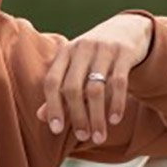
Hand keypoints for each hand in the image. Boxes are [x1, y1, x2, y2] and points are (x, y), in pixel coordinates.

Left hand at [36, 12, 153, 144]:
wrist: (125, 28)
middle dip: (77, 116)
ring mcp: (103, 49)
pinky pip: (119, 82)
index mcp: (64, 53)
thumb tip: (40, 117)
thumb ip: (58, 92)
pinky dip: (116, 103)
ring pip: (96, 88)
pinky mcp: (124, 53)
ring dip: (96, 116)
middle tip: (83, 137)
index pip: (52, 82)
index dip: (52, 107)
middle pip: (73, 88)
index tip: (56, 130)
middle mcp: (81, 49)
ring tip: (99, 137)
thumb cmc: (92, 57)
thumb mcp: (74, 69)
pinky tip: (115, 120)